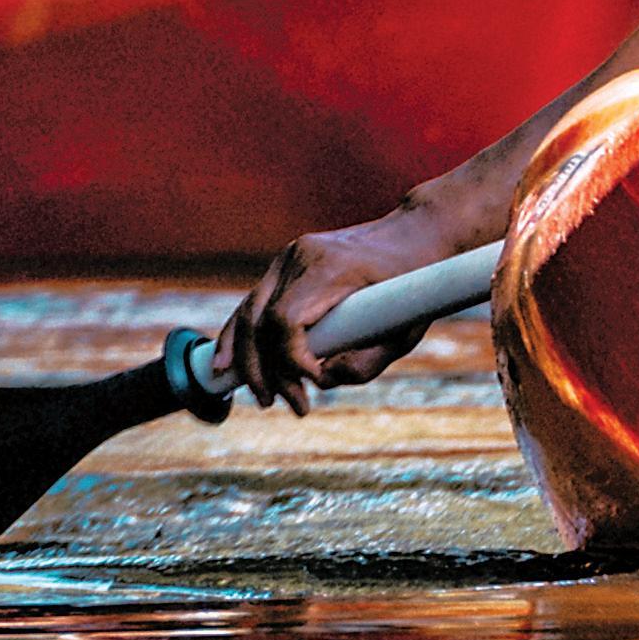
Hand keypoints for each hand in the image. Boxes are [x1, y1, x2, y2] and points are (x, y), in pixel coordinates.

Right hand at [213, 207, 453, 413]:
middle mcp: (301, 257)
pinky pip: (253, 303)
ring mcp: (288, 257)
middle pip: (259, 320)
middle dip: (265, 370)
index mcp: (331, 267)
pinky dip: (238, 335)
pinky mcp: (284, 265)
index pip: (286, 319)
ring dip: (247, 360)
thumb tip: (322, 382)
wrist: (412, 235)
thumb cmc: (413, 284)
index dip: (291, 360)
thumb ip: (365, 365)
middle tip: (287, 404)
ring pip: (248, 312)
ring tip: (262, 397)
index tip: (314, 381)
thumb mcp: (404, 331)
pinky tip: (225, 365)